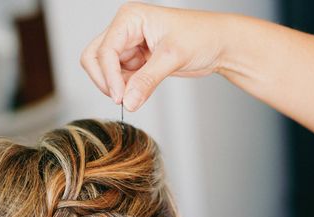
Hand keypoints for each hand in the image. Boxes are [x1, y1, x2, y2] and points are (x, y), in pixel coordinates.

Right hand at [80, 2, 227, 110]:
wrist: (219, 43)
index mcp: (130, 18)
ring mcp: (128, 46)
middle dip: (105, 80)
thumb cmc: (202, 36)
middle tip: (122, 98)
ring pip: (104, 71)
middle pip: (94, 58)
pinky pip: (120, 79)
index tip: (120, 97)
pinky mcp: (136, 61)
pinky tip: (142, 90)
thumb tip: (128, 102)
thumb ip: (147, 81)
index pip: (105, 50)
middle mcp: (124, 30)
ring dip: (116, 86)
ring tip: (138, 92)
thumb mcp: (173, 58)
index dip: (109, 76)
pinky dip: (126, 89)